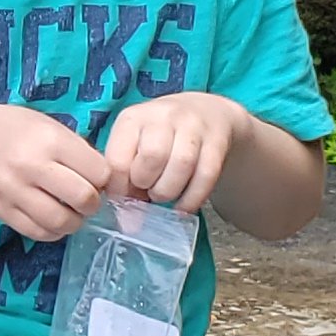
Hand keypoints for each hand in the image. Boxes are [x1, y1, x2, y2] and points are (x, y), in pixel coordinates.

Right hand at [0, 105, 113, 242]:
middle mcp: (30, 166)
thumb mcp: (49, 126)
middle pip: (83, 198)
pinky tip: (52, 218)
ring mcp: (13, 191)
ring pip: (61, 222)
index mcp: (49, 140)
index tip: (96, 177)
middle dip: (93, 203)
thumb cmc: (15, 130)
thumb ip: (77, 151)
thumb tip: (105, 182)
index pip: (98, 171)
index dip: (104, 177)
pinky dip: (52, 230)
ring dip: (74, 221)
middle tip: (87, 198)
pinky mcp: (2, 211)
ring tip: (71, 211)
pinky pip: (38, 232)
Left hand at [101, 92, 243, 213]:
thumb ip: (126, 178)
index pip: (118, 160)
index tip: (123, 201)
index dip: (119, 190)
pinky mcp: (217, 140)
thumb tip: (128, 222)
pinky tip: (184, 207)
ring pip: (181, 164)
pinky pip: (206, 175)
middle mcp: (162, 116)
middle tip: (147, 192)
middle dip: (146, 185)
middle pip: (152, 158)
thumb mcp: (136, 146)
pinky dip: (193, 198)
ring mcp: (192, 125)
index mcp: (132, 119)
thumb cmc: (161, 137)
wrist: (206, 112)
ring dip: (169, 191)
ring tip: (163, 195)